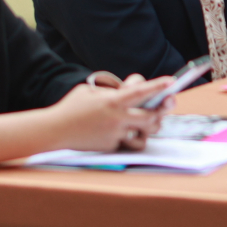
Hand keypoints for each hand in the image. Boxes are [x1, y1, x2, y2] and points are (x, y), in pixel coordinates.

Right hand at [48, 75, 169, 152]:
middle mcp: (116, 118)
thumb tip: (129, 92)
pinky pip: (126, 141)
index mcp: (112, 101)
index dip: (158, 86)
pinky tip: (116, 132)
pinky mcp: (111, 146)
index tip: (171, 81)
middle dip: (159, 114)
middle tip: (160, 110)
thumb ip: (111, 92)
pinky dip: (126, 137)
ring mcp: (114, 134)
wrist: (54, 130)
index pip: (141, 91)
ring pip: (142, 134)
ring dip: (146, 129)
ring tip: (142, 123)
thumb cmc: (71, 107)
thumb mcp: (90, 91)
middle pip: (151, 117)